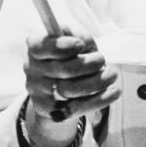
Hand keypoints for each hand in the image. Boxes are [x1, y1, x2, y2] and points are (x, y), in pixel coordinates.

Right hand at [23, 28, 120, 146]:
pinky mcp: (49, 110)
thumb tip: (82, 43)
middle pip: (62, 69)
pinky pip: (76, 108)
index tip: (80, 44)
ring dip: (97, 81)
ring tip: (112, 75)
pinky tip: (114, 91)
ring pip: (70, 89)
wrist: (61, 85)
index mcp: (36, 47)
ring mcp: (37, 91)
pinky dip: (99, 99)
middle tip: (102, 60)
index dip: (61, 45)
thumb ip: (79, 36)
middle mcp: (31, 69)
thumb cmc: (73, 54)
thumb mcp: (76, 39)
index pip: (40, 46)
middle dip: (88, 64)